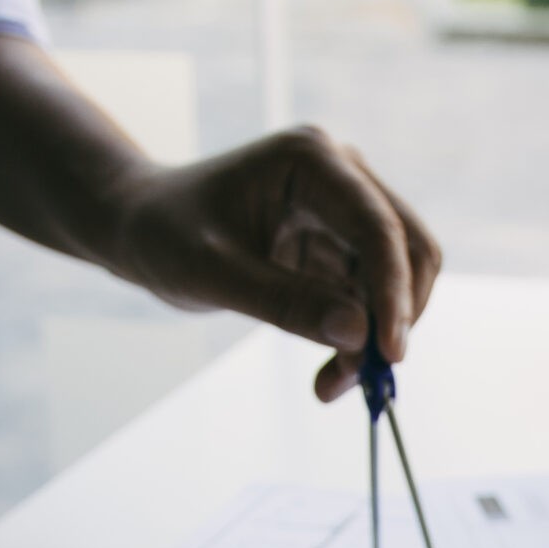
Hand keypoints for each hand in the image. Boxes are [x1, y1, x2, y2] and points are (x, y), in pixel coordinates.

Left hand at [93, 126, 442, 402]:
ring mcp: (344, 211)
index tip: (389, 355)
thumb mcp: (211, 272)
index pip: (377, 226)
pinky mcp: (337, 246)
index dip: (393, 291)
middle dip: (396, 316)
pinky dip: (357, 341)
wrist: (139, 227)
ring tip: (329, 387)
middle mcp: (341, 176)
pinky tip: (328, 375)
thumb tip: (360, 335)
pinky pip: (369, 299)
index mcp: (311, 160)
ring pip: (394, 282)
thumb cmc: (162, 233)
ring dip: (374, 340)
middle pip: (408, 248)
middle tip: (368, 382)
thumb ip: (285, 302)